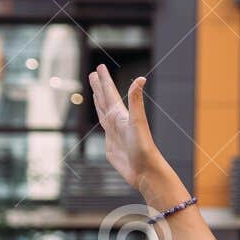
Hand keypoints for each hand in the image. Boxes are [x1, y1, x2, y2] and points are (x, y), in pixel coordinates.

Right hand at [87, 65, 173, 199]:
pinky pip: (104, 129)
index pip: (110, 93)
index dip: (104, 80)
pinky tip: (102, 117)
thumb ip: (136, 101)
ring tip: (94, 91)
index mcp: (122, 115)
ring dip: (99, 101)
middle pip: (106, 100)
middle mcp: (118, 122)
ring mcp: (114, 133)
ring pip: (104, 112)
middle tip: (93, 73)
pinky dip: (101, 120)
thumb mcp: (138, 122)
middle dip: (99, 87)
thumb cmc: (144, 148)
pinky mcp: (111, 146)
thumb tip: (141, 78)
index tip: (99, 67)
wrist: (146, 172)